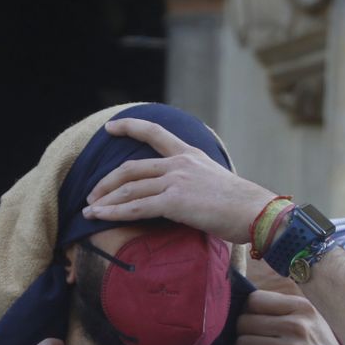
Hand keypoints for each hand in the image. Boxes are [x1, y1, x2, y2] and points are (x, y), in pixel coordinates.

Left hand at [81, 119, 274, 243]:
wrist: (255, 212)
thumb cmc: (241, 204)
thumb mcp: (215, 181)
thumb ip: (194, 180)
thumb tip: (184, 195)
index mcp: (189, 154)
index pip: (154, 134)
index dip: (129, 127)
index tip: (110, 128)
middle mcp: (179, 163)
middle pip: (130, 168)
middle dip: (106, 182)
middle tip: (92, 194)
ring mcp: (175, 180)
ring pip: (129, 189)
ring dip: (105, 200)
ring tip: (89, 210)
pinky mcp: (174, 201)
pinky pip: (136, 207)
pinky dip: (114, 213)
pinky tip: (99, 217)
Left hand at [235, 290, 344, 344]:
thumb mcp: (310, 321)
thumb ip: (283, 309)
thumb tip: (244, 303)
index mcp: (302, 307)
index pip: (255, 300)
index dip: (246, 312)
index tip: (251, 323)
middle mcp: (297, 325)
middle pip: (244, 322)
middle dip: (240, 334)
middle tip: (248, 344)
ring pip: (242, 343)